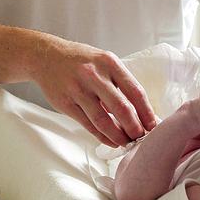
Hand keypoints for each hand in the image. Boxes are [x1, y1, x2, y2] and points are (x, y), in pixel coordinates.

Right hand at [34, 35, 156, 146]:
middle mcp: (94, 75)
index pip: (135, 91)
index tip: (154, 125)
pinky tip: (110, 141)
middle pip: (121, 108)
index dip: (146, 112)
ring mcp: (78, 90)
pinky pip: (87, 125)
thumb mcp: (104, 62)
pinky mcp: (65, 103)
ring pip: (103, 120)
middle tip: (141, 138)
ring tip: (126, 143)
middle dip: (134, 128)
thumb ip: (121, 83)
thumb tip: (141, 112)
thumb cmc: (81, 60)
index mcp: (109, 63)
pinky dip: (101, 136)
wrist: (46, 56)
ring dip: (118, 136)